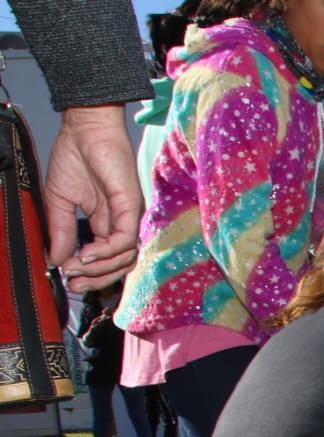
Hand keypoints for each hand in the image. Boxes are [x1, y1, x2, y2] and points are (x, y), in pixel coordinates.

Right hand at [45, 105, 143, 292]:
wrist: (84, 129)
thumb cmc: (74, 157)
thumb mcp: (60, 200)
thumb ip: (61, 231)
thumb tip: (56, 259)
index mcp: (105, 223)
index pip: (104, 259)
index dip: (89, 274)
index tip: (68, 280)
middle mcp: (121, 223)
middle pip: (119, 264)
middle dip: (96, 279)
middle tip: (74, 283)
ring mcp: (128, 216)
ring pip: (125, 257)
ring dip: (99, 268)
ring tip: (76, 266)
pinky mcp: (130, 206)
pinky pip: (125, 239)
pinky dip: (107, 251)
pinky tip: (87, 253)